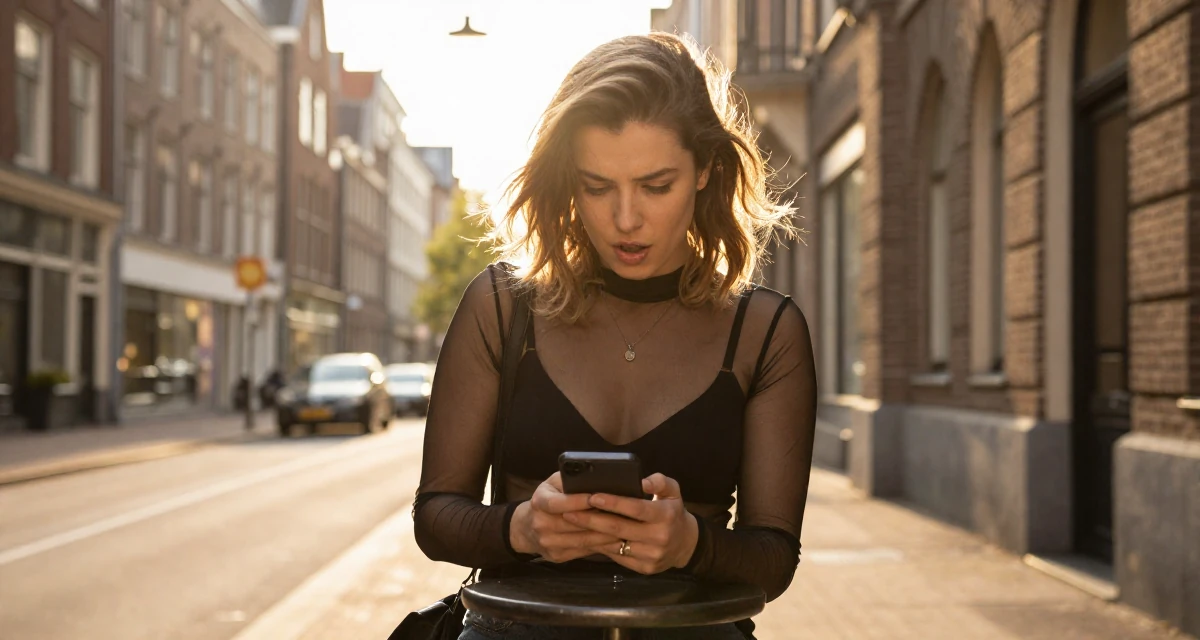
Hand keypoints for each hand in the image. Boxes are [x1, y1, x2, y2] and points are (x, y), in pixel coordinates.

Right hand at [509, 472, 622, 562]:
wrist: (526, 527)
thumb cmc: (548, 498)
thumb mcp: (553, 484)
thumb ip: (569, 481)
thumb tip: (596, 479)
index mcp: (538, 502)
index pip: (559, 503)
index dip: (579, 501)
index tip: (598, 497)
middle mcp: (540, 524)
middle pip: (574, 524)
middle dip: (599, 519)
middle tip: (622, 515)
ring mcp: (548, 542)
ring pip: (582, 540)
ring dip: (605, 535)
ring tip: (625, 528)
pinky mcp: (556, 556)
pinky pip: (582, 551)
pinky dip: (600, 546)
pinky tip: (615, 540)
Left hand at [563, 473, 698, 574]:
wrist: (685, 544)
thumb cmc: (672, 512)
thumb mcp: (673, 491)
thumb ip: (659, 481)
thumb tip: (642, 481)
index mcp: (665, 515)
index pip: (635, 508)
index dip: (613, 503)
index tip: (592, 496)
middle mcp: (659, 537)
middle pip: (618, 528)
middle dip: (591, 519)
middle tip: (569, 512)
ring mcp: (651, 555)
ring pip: (615, 544)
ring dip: (591, 535)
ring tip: (573, 524)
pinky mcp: (644, 568)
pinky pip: (617, 556)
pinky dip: (600, 547)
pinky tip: (587, 537)